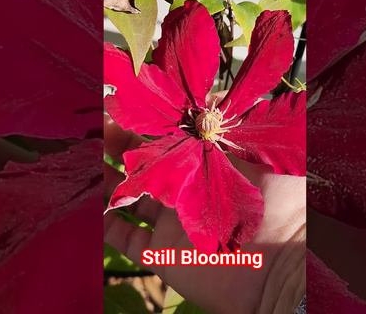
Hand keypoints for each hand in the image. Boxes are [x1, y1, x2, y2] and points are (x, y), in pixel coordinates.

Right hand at [104, 115, 306, 313]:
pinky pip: (122, 235)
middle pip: (144, 162)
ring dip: (105, 174)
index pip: (172, 137)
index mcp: (209, 166)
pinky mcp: (158, 252)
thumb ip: (239, 122)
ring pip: (128, 194)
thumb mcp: (267, 152)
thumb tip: (209, 97)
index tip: (127, 100)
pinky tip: (84, 199)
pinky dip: (101, 220)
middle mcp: (186, 190)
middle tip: (95, 119)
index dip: (149, 120)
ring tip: (84, 151)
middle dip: (119, 140)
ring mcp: (170, 222)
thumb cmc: (281, 206)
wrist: (279, 269)